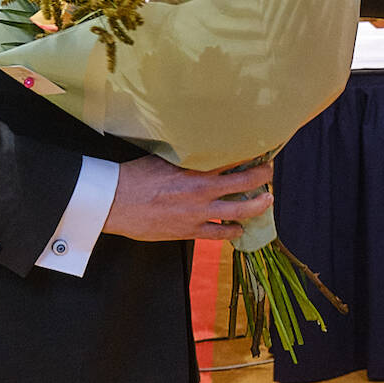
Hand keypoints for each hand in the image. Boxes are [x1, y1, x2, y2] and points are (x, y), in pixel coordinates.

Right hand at [101, 155, 273, 241]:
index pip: (233, 160)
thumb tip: (201, 148)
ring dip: (256, 206)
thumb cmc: (135, 177)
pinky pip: (218, 234)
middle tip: (269, 172)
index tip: (260, 150)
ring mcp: (198, 215)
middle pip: (244, 184)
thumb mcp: (165, 158)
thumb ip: (188, 157)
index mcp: (196, 170)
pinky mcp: (188, 232)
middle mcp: (202, 192)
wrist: (114, 203)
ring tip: (266, 201)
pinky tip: (239, 229)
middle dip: (262, 178)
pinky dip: (232, 231)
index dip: (250, 155)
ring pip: (238, 212)